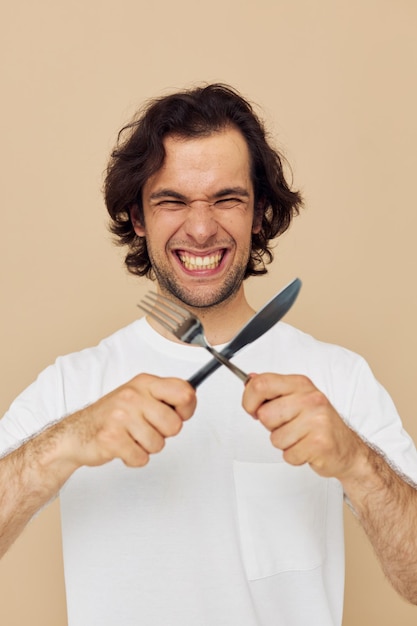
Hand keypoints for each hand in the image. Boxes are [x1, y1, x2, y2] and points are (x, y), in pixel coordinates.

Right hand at [58, 374, 195, 468]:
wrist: (76, 434)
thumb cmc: (113, 416)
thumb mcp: (140, 395)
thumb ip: (165, 396)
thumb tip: (190, 400)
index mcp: (144, 383)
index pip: (184, 391)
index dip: (187, 409)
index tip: (179, 414)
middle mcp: (133, 396)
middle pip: (174, 425)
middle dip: (163, 434)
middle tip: (146, 429)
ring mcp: (120, 416)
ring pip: (158, 445)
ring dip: (146, 447)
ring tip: (131, 438)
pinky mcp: (111, 439)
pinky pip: (141, 458)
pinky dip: (133, 459)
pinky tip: (122, 447)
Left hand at [242, 373, 366, 480]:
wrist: (348, 449)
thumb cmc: (318, 423)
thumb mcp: (297, 398)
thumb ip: (273, 389)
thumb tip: (250, 379)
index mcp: (300, 384)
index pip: (261, 384)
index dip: (249, 400)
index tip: (253, 409)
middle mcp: (310, 399)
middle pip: (265, 415)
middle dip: (271, 427)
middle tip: (289, 426)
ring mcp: (317, 420)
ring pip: (275, 438)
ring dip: (284, 443)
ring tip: (301, 437)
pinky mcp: (320, 443)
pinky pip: (288, 455)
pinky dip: (295, 457)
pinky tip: (307, 449)